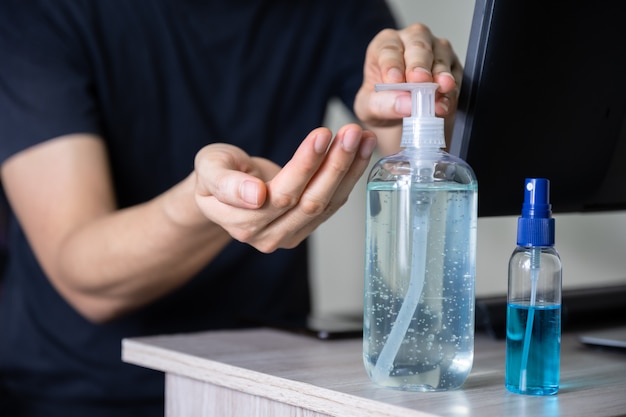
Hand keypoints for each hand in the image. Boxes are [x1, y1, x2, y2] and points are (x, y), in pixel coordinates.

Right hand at [193, 124, 376, 252]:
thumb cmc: (216, 173)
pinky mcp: (306, 227)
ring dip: (349, 168)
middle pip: (310, 201)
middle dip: (334, 164)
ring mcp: (289, 235)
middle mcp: (267, 236)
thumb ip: (225, 183)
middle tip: (351, 131)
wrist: (224, 188)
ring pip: (327, 203)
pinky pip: (333, 203)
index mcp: (241, 223)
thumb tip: (255, 197)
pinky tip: (361, 150)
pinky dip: (350, 176)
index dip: (304, 165)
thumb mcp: (209, 168)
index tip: (321, 135)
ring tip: (362, 137)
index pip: (280, 195)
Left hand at [354, 23, 462, 149]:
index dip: (392, 64)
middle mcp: (412, 41)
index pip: (389, 49)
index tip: (394, 81)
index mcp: (385, 45)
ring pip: (441, 56)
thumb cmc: (382, 104)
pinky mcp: (453, 68)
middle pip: (418, 45)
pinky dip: (451, 91)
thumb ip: (382, 104)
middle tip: (419, 81)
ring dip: (440, 76)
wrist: (400, 120)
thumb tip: (405, 103)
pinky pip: (456, 76)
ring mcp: (436, 51)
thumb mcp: (370, 108)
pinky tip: (443, 104)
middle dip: (419, 64)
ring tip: (438, 92)